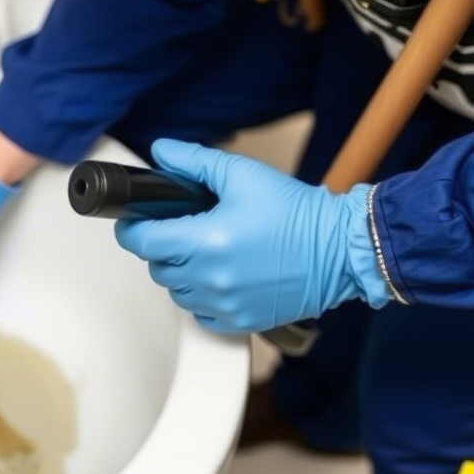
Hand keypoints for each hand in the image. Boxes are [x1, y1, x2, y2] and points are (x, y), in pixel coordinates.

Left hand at [113, 139, 388, 334]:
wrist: (341, 249)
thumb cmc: (296, 213)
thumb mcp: (242, 176)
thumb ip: (194, 162)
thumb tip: (162, 152)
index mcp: (206, 242)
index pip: (142, 242)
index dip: (132, 228)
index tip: (136, 220)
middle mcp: (211, 279)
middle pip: (157, 267)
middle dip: (161, 246)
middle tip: (179, 228)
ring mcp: (225, 305)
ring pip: (177, 292)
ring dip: (180, 272)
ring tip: (203, 251)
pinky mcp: (242, 321)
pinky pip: (200, 315)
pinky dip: (201, 297)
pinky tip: (219, 276)